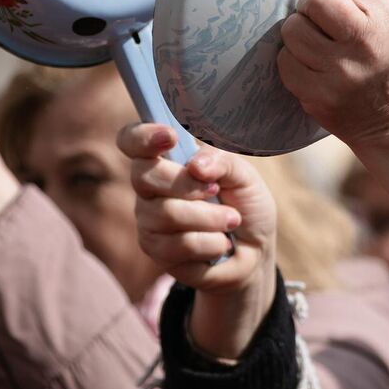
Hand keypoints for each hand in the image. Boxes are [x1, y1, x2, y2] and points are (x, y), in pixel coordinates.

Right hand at [119, 124, 275, 360]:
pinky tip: (220, 244)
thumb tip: (195, 165)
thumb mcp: (245, 176)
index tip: (171, 137)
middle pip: (144, 176)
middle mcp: (149, 189)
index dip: (142, 136)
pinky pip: (179, 245)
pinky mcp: (157, 252)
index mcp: (167, 161)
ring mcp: (149, 221)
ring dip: (210, 218)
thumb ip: (222, 162)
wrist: (256, 251)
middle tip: (216, 190)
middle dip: (187, 184)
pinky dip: (211, 243)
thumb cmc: (245, 206)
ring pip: (167, 213)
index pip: (132, 141)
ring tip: (231, 221)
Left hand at [277, 0, 388, 203]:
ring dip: (301, 32)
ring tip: (319, 42)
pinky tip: (312, 65)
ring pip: (293, 29)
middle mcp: (365, 47)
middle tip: (327, 20)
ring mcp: (339, 75)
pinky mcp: (317, 96)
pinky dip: (293, 60)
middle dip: (316, 4)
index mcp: (388, 21)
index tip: (352, 5)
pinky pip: (285, 61)